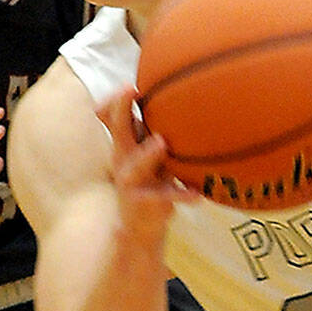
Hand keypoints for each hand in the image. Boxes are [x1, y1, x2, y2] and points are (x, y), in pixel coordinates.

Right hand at [95, 88, 195, 243]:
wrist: (139, 226)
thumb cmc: (150, 180)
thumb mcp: (147, 153)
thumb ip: (152, 130)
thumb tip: (174, 93)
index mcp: (125, 144)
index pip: (114, 116)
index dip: (118, 100)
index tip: (129, 84)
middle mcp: (123, 159)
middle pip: (119, 131)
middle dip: (122, 109)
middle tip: (130, 89)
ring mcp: (131, 182)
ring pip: (136, 165)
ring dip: (148, 154)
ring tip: (161, 143)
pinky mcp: (145, 203)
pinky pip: (165, 197)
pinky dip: (181, 194)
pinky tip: (197, 194)